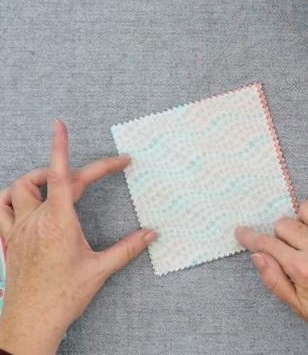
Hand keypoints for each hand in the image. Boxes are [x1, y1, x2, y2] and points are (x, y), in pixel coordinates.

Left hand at [0, 121, 156, 354]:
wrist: (32, 322)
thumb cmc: (64, 295)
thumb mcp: (101, 269)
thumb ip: (129, 247)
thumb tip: (152, 233)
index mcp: (60, 223)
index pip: (63, 176)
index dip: (62, 148)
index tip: (60, 126)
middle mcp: (36, 220)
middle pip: (48, 180)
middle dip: (73, 170)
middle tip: (99, 175)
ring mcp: (18, 229)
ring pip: (17, 189)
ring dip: (36, 179)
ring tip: (55, 182)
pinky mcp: (9, 241)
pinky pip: (0, 210)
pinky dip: (9, 198)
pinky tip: (22, 201)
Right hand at [235, 196, 307, 354]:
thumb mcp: (300, 308)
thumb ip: (275, 280)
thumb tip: (258, 256)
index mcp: (303, 269)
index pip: (268, 243)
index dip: (250, 236)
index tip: (242, 231)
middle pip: (285, 223)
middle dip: (281, 234)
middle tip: (290, 247)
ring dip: (304, 218)